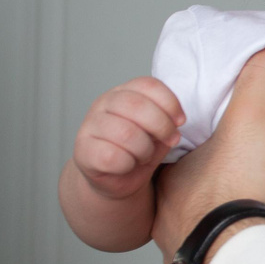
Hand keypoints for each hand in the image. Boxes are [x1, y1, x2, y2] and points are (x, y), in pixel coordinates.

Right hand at [72, 77, 184, 200]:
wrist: (116, 178)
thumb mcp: (158, 130)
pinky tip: (128, 165)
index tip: (180, 121)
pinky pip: (112, 156)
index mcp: (123, 92)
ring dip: (145, 149)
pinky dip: (128, 164)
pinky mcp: (83, 151)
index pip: (147, 85)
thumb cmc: (140, 149)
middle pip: (136, 104)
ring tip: (144, 155)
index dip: (170, 102)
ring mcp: (90, 126)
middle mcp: (103, 104)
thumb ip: (166, 118)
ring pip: (126, 133)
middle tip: (170, 140)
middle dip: (162, 125)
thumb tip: (176, 119)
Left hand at [152, 45, 264, 263]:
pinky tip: (248, 239)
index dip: (201, 142)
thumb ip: (261, 79)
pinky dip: (228, 243)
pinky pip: (213, 251)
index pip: (178, 151)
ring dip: (220, 215)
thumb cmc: (236, 188)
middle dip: (212, 180)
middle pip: (189, 187)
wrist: (242, 253)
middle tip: (242, 175)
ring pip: (198, 223)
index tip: (225, 144)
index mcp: (166, 175)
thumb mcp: (251, 119)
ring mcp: (181, 245)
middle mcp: (164, 213)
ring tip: (249, 207)